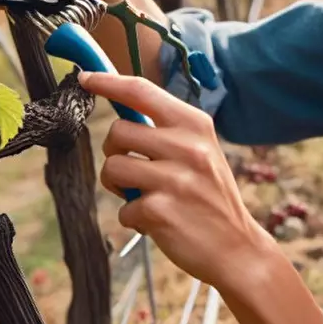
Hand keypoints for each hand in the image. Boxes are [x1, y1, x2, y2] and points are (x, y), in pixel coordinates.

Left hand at [79, 71, 269, 287]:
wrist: (237, 246)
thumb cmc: (211, 196)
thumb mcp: (200, 152)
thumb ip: (167, 132)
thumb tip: (122, 114)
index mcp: (195, 124)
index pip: (142, 92)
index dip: (108, 82)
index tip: (85, 77)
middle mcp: (187, 146)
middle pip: (118, 131)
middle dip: (115, 152)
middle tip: (135, 170)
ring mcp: (174, 179)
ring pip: (113, 168)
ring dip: (120, 187)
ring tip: (147, 196)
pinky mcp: (160, 211)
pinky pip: (122, 208)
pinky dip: (134, 218)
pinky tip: (159, 221)